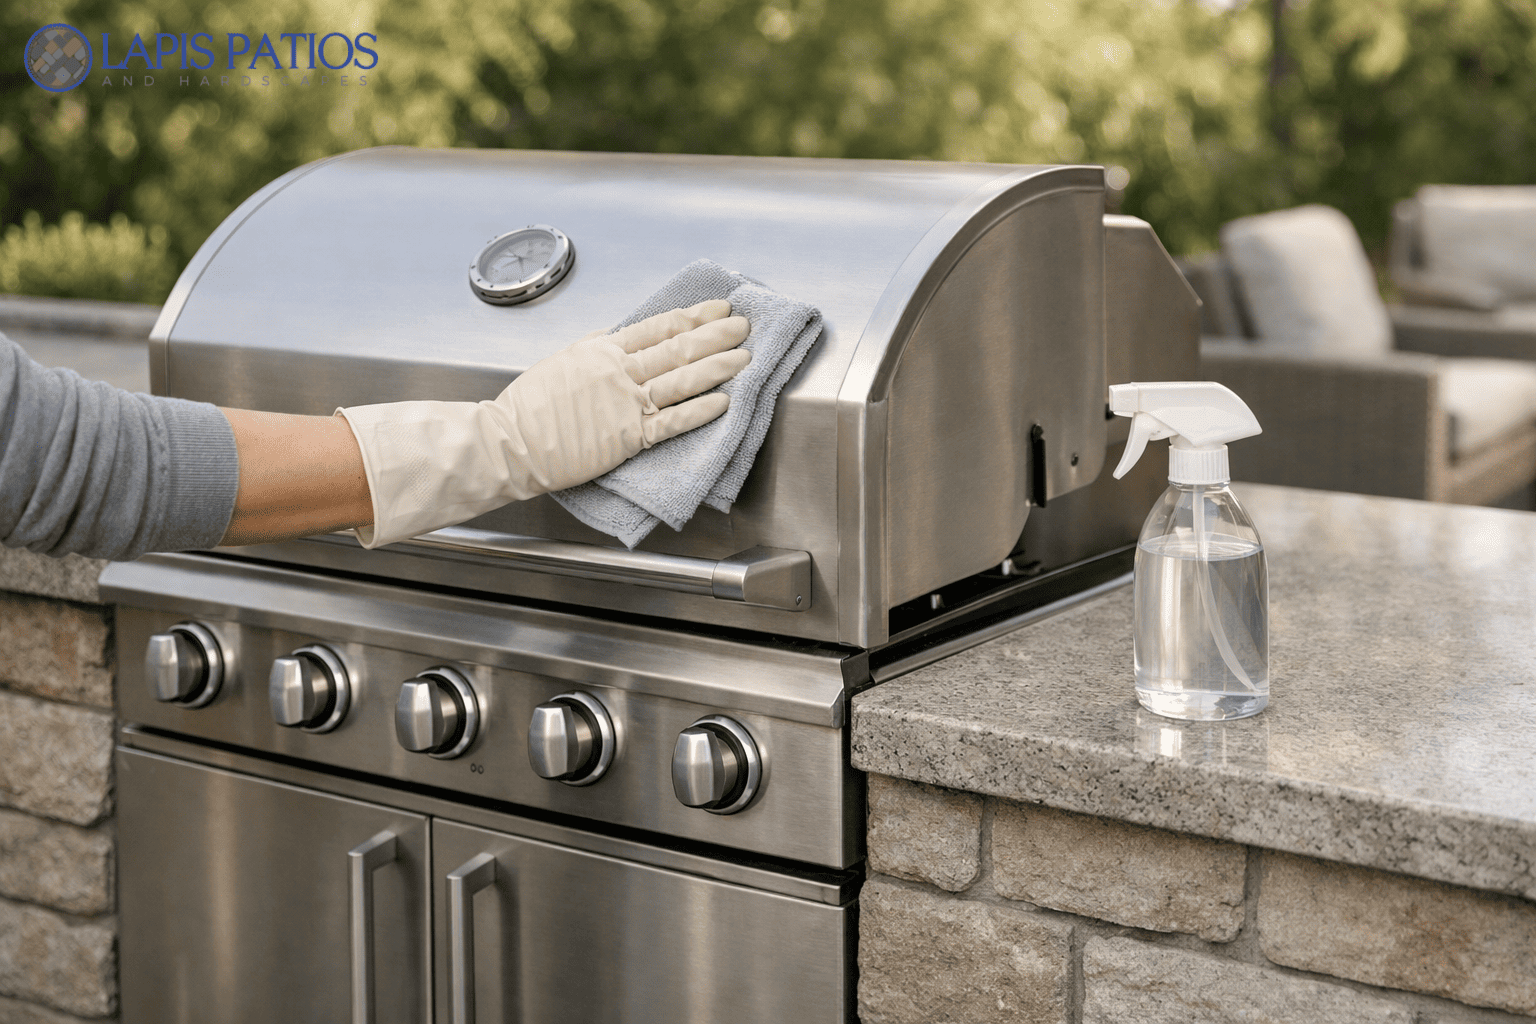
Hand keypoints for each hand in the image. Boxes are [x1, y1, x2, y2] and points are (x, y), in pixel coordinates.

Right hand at [338, 300, 749, 547]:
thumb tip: (622, 341)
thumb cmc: (528, 408)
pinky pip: (670, 421)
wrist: (507, 442)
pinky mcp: (626, 437)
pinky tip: (723, 402)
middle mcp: (617, 371)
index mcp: (601, 349)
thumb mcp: (564, 362)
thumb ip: (598, 352)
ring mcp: (623, 403)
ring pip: (680, 379)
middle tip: (743, 325)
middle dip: (715, 334)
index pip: (658, 326)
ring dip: (716, 366)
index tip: (718, 308)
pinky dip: (698, 411)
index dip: (693, 316)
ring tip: (744, 357)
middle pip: (676, 347)